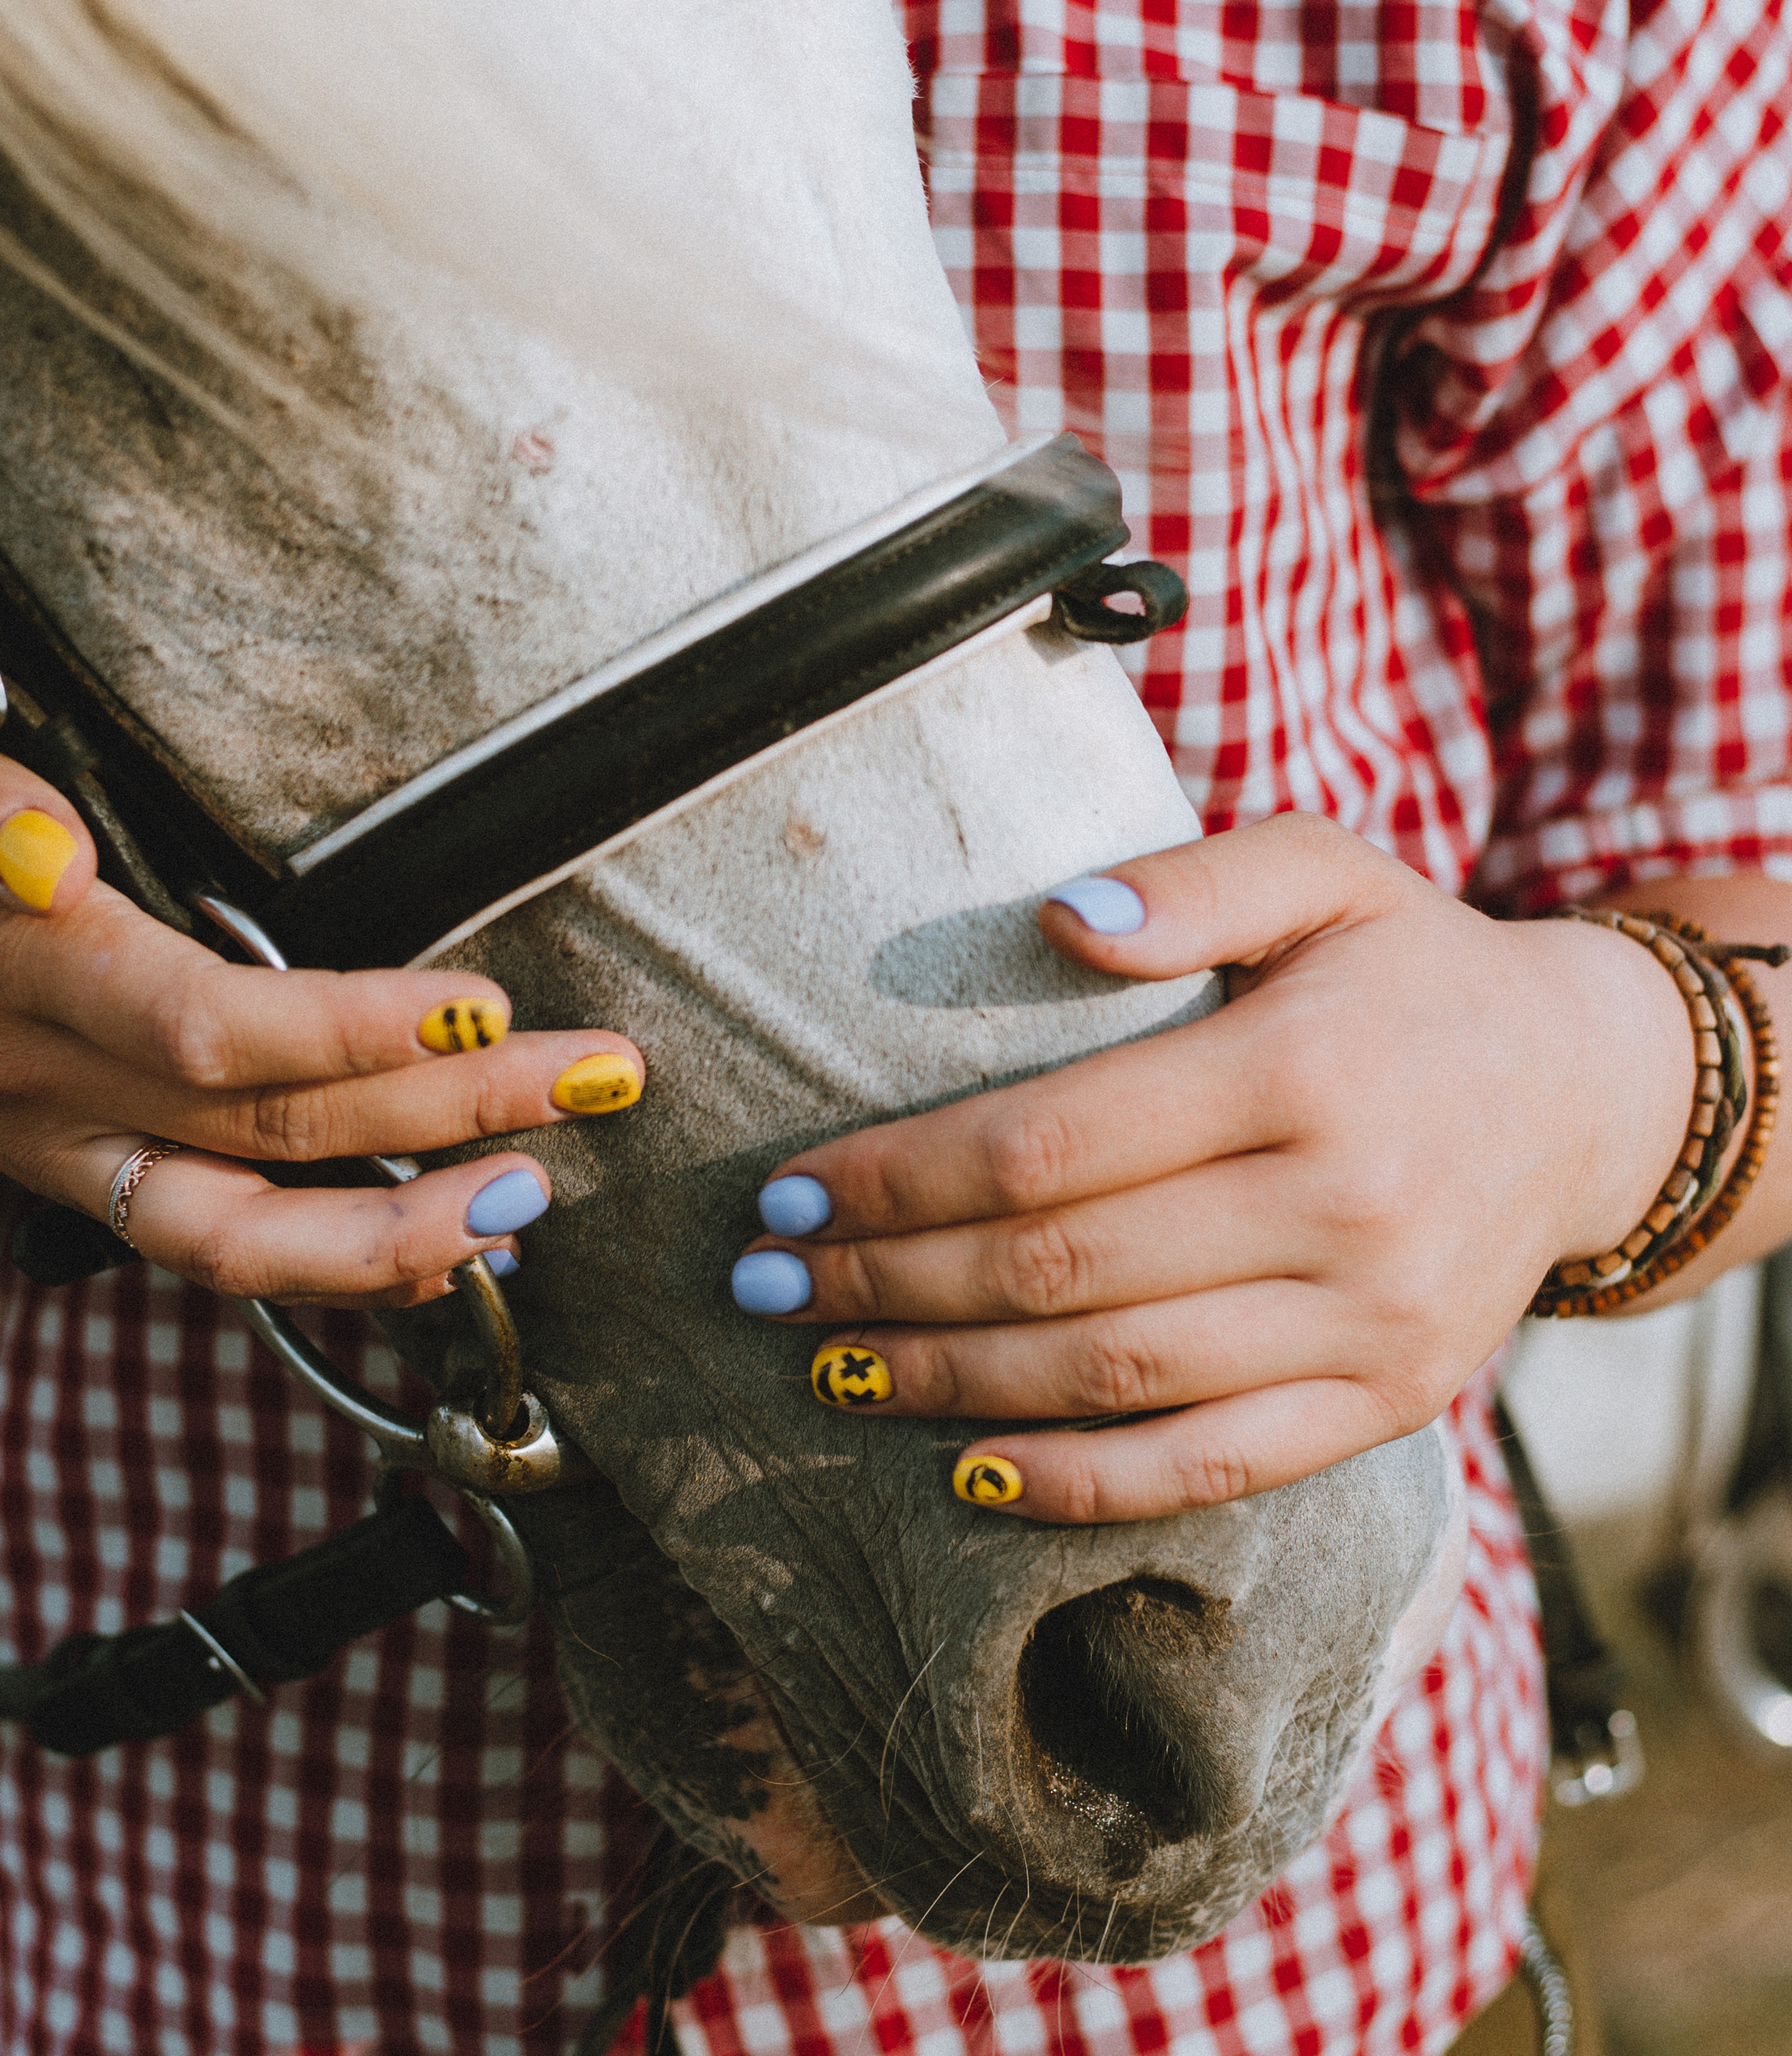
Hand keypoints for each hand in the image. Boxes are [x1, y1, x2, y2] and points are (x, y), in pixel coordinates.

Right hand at [0, 697, 643, 1298]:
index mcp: (26, 973)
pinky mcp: (97, 1193)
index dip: (350, 1029)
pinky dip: (346, 1267)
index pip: (207, 1027)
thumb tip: (43, 844)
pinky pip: (224, 1253)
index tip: (483, 1002)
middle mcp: (57, 1089)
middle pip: (272, 1127)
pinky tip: (461, 1245)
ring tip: (543, 1193)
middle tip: (597, 1072)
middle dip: (449, 1109)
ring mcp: (78, 1160)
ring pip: (246, 1235)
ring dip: (404, 1232)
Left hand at [730, 813, 1694, 1521]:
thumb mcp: (1325, 871)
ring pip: (1117, 1377)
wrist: (1586, 1092)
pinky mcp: (1389, 1403)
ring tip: (830, 1364)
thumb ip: (1192, 881)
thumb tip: (1056, 919)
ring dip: (950, 1383)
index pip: (1051, 1143)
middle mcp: (1344, 1207)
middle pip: (1062, 1269)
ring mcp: (1373, 1322)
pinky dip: (1082, 1484)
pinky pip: (1212, 1465)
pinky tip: (970, 1472)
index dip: (906, 1177)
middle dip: (891, 1283)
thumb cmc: (1412, 968)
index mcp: (1304, 1067)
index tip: (795, 1186)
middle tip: (769, 1281)